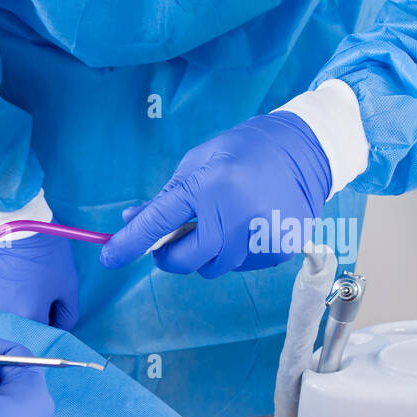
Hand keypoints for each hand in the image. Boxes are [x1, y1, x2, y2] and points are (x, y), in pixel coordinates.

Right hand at [0, 231, 79, 330]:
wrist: (13, 223)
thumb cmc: (44, 251)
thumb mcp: (68, 284)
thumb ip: (67, 316)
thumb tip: (58, 330)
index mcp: (29, 316)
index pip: (41, 335)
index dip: (46, 324)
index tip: (46, 310)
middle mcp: (3, 317)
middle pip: (18, 333)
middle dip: (26, 322)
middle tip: (29, 300)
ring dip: (6, 316)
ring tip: (11, 294)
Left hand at [100, 112, 331, 277]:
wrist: (306, 149)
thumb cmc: (243, 151)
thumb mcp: (198, 162)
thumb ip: (164, 196)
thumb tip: (129, 222)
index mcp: (208, 186)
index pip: (157, 223)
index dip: (129, 244)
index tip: (109, 258)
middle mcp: (233, 214)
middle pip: (183, 260)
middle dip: (169, 256)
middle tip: (172, 240)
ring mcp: (258, 235)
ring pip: (212, 267)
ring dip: (206, 254)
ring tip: (221, 223)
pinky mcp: (278, 249)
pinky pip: (240, 265)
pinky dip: (234, 253)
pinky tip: (248, 225)